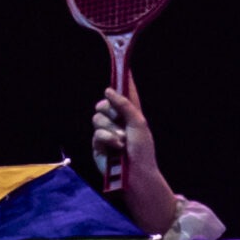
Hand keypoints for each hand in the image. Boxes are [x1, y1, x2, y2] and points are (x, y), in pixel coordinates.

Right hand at [90, 77, 179, 234]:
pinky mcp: (98, 144)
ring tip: (121, 142)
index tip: (121, 63)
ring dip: (111, 129)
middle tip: (120, 121)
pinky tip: (115, 148)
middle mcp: (118, 121)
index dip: (123, 79)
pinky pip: (96, 132)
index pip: (126, 92)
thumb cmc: (142, 151)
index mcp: (132, 113)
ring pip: (97, 117)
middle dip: (110, 110)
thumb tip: (107, 91)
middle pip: (104, 102)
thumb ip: (124, 105)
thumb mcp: (138, 123)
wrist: (135, 176)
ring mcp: (107, 132)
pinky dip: (106, 139)